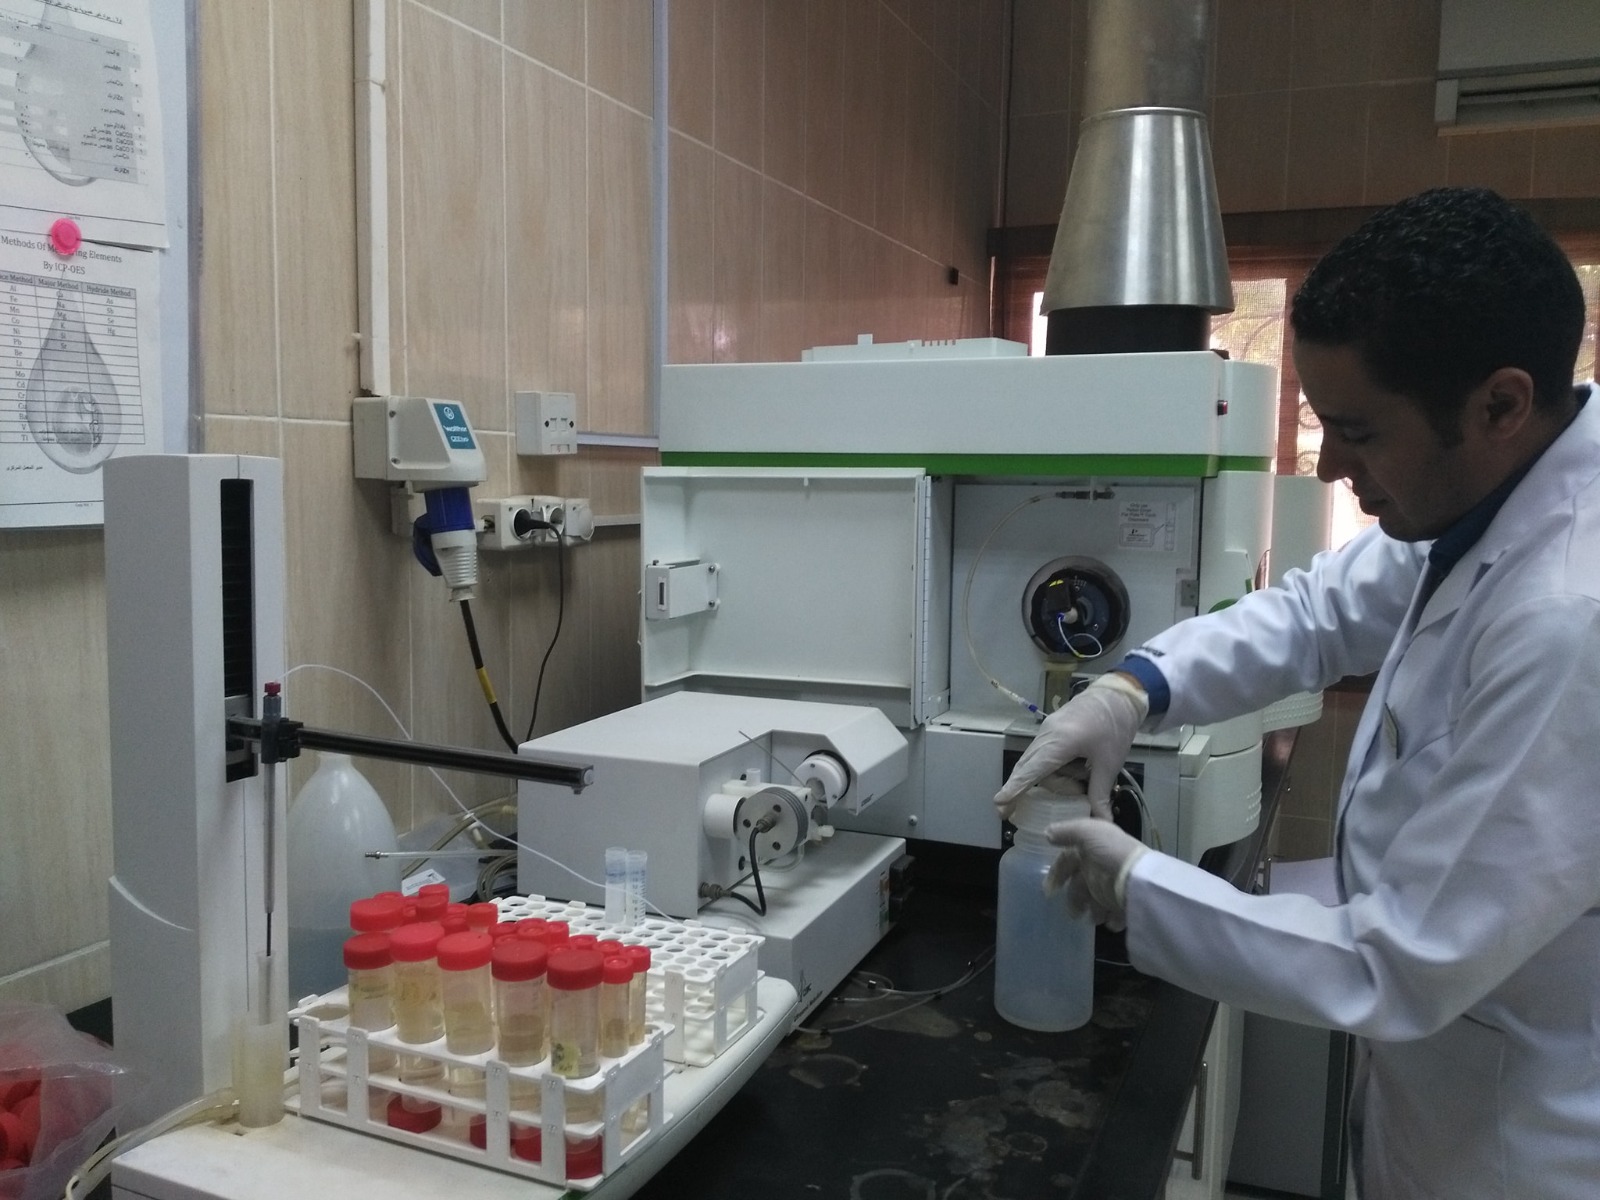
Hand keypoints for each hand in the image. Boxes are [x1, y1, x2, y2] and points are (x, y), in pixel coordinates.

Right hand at [993, 673, 1148, 820]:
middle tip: (1006, 811)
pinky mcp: (1052, 728)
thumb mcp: (1109, 763)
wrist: (1120, 694)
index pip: (1032, 770)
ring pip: (1035, 760)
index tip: (999, 802)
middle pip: (1027, 766)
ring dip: (1047, 778)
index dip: (1015, 788)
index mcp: (1060, 742)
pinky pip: (1042, 752)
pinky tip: (1068, 775)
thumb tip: (1102, 823)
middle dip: (1018, 788)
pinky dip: (1047, 767)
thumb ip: (1100, 794)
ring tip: (1076, 786)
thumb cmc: (1116, 726)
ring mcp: (1047, 730)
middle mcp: (1047, 735)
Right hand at [1043, 818, 1148, 931]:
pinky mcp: (1125, 902)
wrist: (1139, 878)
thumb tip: (1047, 833)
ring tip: (1092, 919)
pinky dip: (1112, 920)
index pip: (1069, 860)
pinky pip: (1116, 914)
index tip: (1049, 891)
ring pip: (1096, 901)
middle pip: (1081, 884)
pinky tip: (1110, 920)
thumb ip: (1066, 832)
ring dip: (1092, 911)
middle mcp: (1102, 866)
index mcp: (1093, 848)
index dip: (1058, 873)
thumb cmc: (1110, 853)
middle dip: (1074, 898)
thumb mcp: (1087, 833)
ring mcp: (1114, 885)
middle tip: (1072, 913)